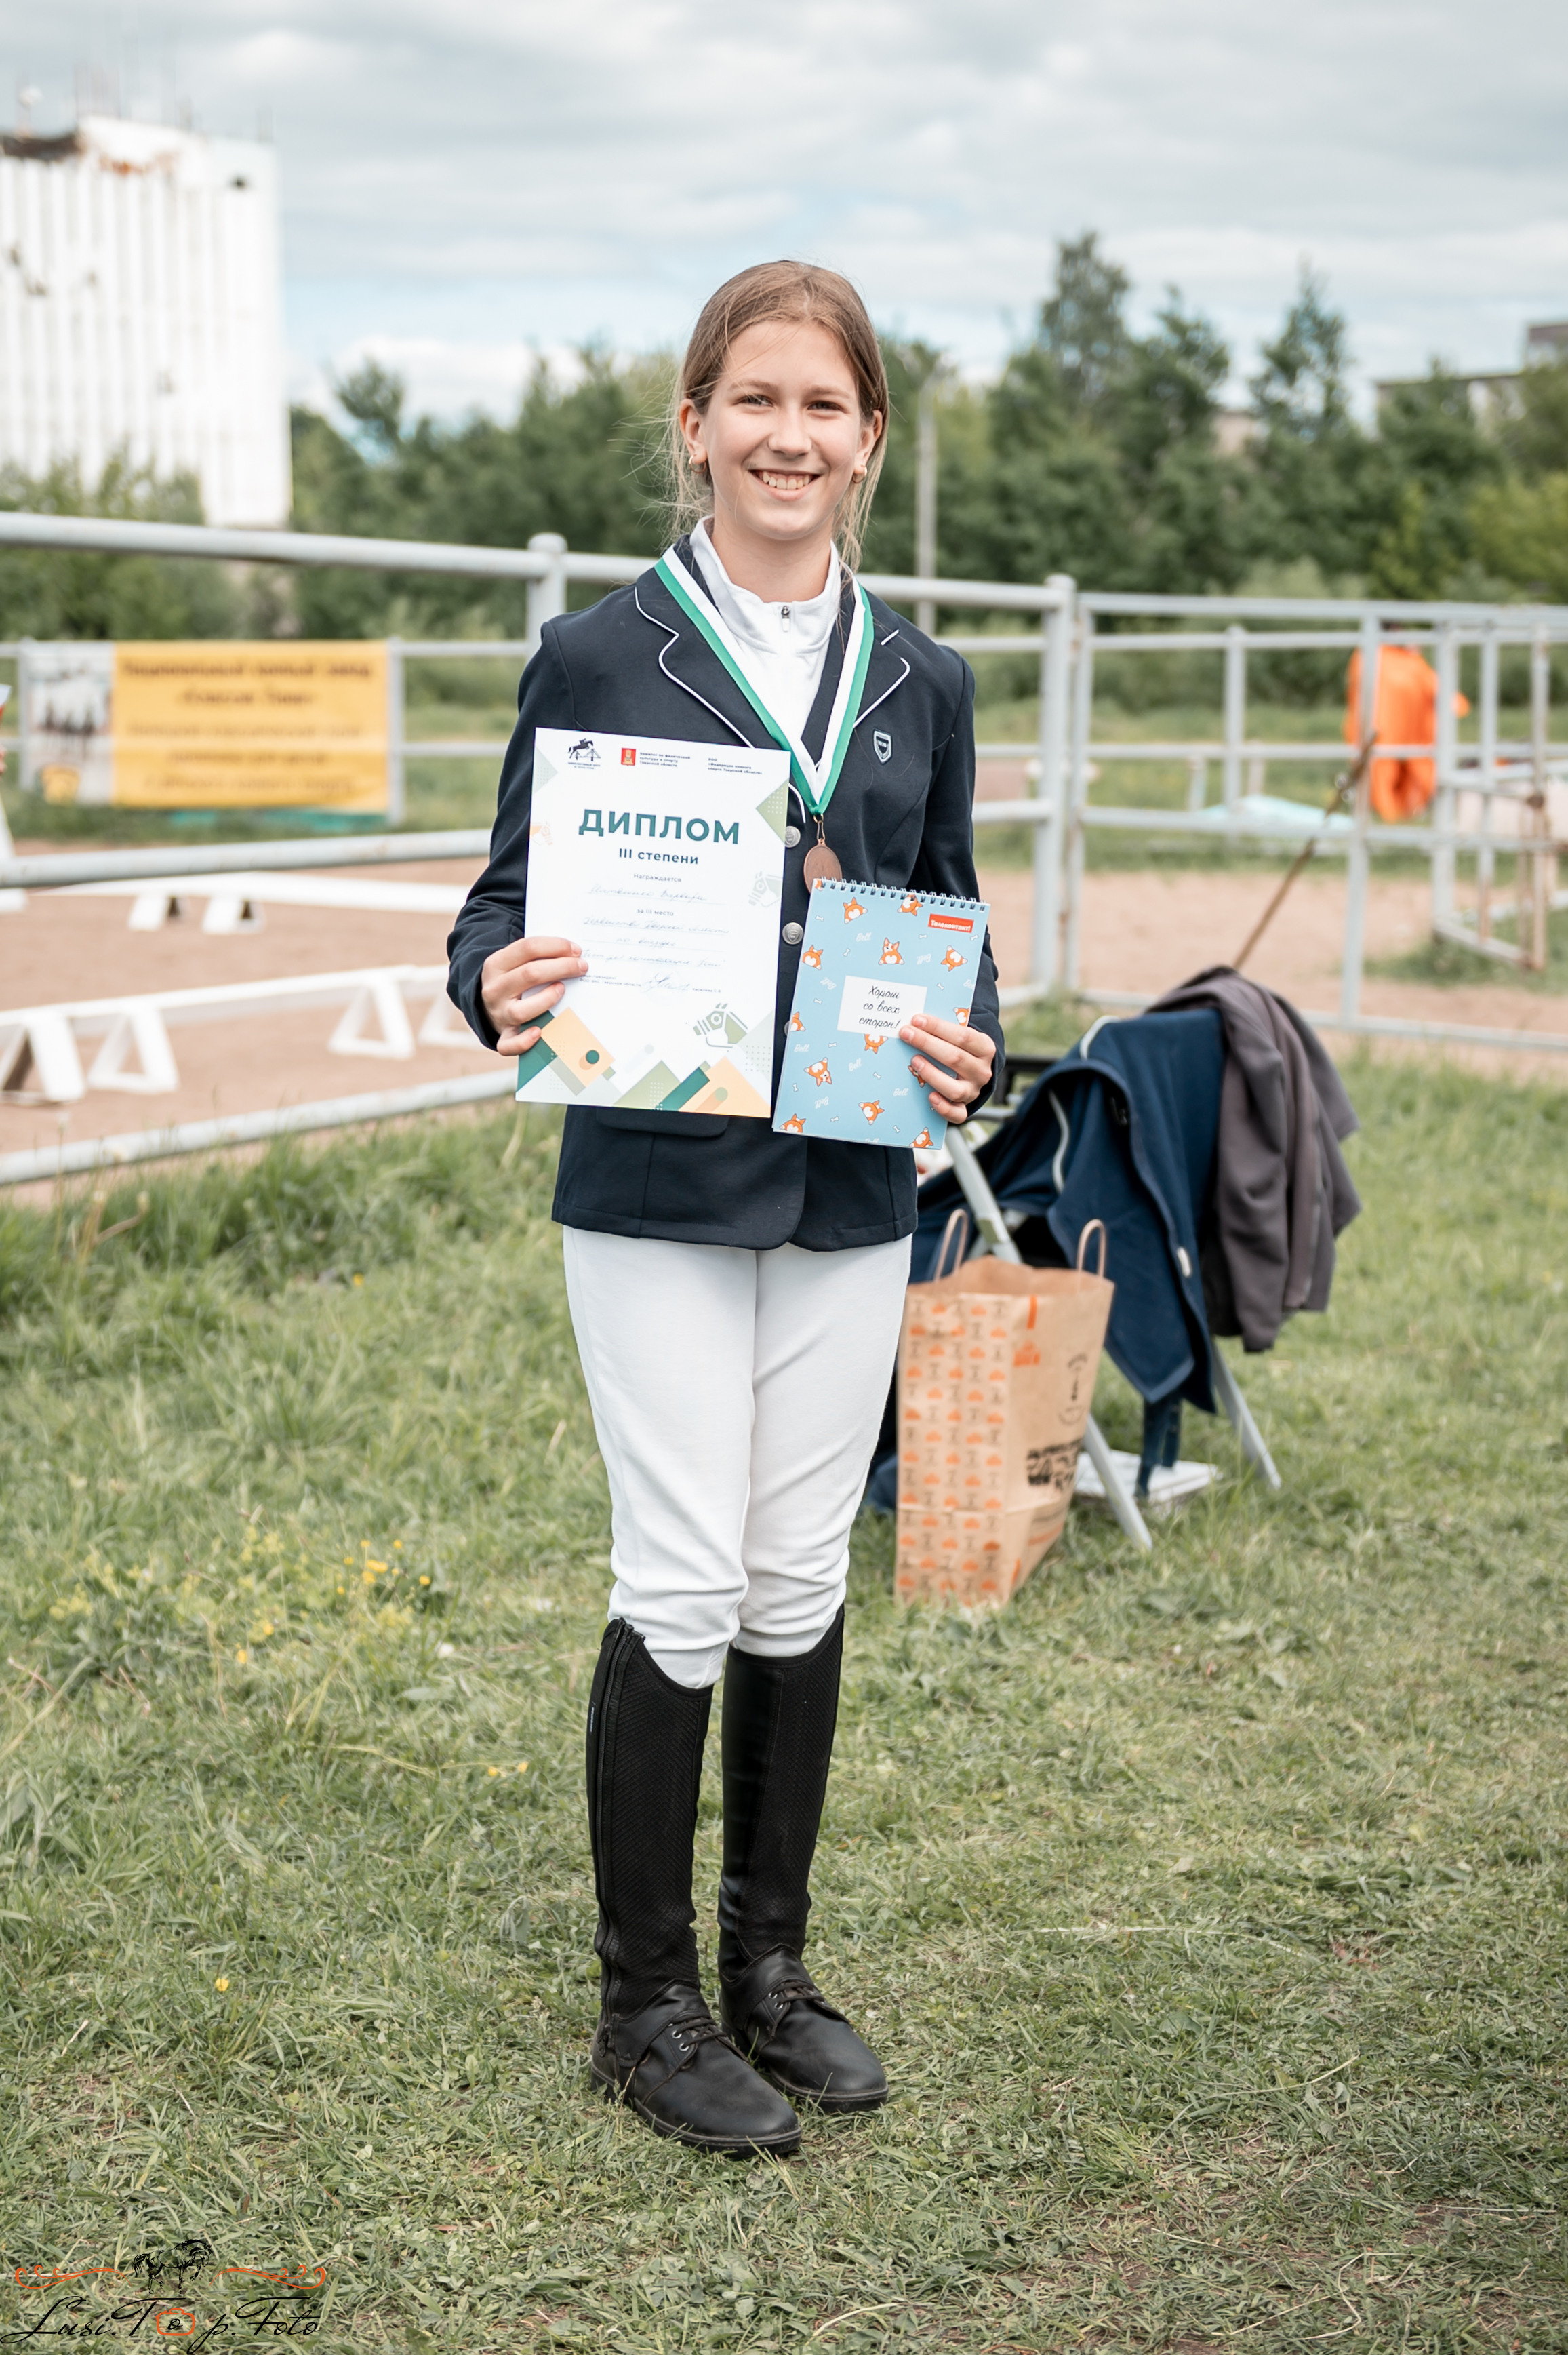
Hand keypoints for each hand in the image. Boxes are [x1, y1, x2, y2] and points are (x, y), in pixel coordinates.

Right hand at [479, 935, 586, 1054]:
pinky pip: (509, 1044)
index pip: (527, 948)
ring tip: (563, 990)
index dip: (555, 946)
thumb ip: (537, 956)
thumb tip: (574, 954)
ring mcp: (498, 1014)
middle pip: (530, 974)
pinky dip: (524, 1042)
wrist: (487, 1005)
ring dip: (547, 999)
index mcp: (496, 965)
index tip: (576, 950)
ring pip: (521, 1010)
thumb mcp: (515, 962)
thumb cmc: (513, 980)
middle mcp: (495, 989)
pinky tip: (539, 1032)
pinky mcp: (503, 1035)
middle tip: (582, 967)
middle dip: (562, 967)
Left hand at [899, 1013, 994, 1123]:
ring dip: (932, 1073)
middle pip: (955, 1058)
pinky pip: (957, 1114)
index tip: (917, 1020)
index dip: (938, 1027)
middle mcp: (982, 1071)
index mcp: (985, 1048)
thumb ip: (943, 1030)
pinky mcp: (964, 1107)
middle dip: (927, 1043)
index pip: (963, 1036)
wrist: (972, 1072)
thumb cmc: (958, 1049)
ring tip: (914, 1060)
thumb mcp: (959, 1036)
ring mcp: (973, 1091)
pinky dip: (943, 1107)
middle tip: (906, 1034)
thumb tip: (915, 1022)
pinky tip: (929, 1096)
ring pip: (954, 1088)